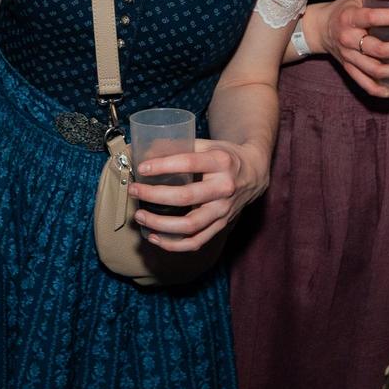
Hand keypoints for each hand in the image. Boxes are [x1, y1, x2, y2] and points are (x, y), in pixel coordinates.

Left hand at [128, 139, 266, 251]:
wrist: (254, 173)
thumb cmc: (225, 156)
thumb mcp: (207, 144)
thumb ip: (180, 147)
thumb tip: (145, 151)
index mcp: (221, 162)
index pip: (188, 163)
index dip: (163, 166)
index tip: (142, 168)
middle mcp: (224, 187)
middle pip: (186, 197)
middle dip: (154, 195)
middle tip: (133, 190)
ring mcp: (224, 210)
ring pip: (190, 225)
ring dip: (160, 223)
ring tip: (140, 216)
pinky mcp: (222, 225)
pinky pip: (197, 241)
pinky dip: (173, 244)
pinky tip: (154, 237)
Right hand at [308, 0, 388, 97]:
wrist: (319, 28)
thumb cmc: (344, 11)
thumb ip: (388, 2)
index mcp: (350, 17)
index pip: (373, 18)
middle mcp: (348, 39)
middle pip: (379, 49)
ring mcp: (348, 57)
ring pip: (375, 70)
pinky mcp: (348, 68)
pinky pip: (365, 84)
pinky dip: (381, 90)